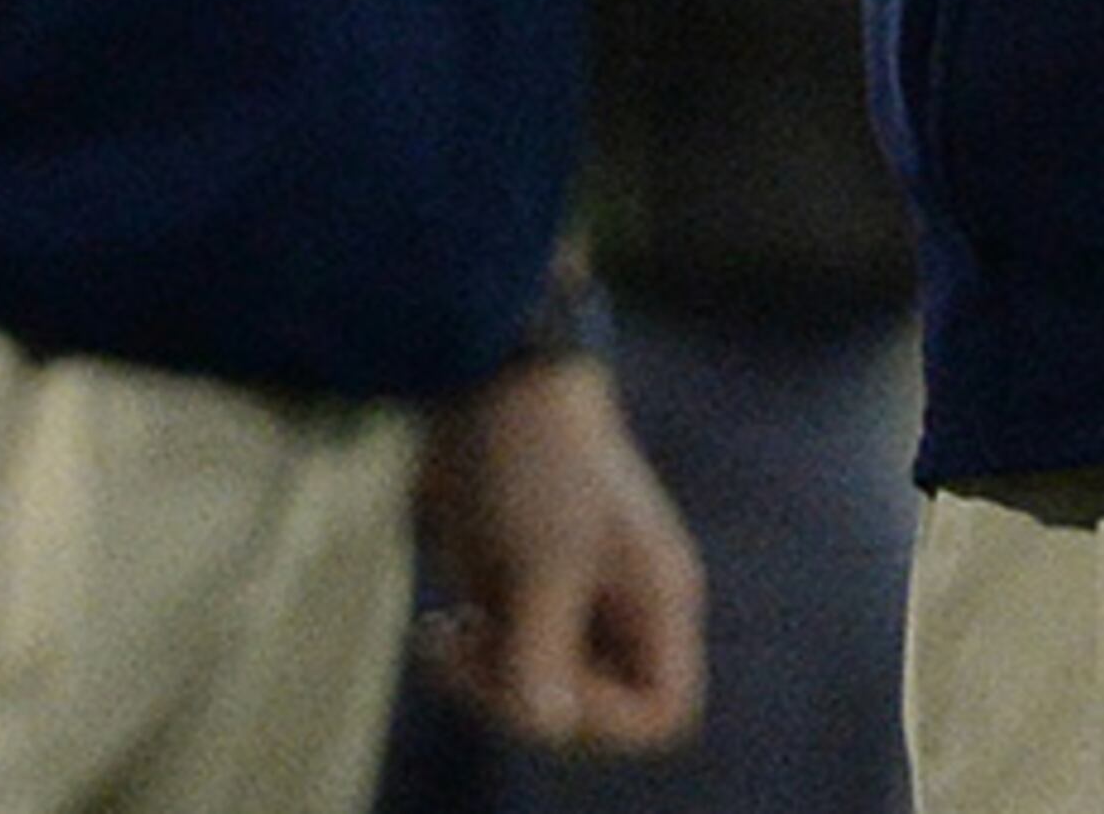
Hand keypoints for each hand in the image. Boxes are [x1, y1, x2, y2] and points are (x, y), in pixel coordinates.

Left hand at [413, 354, 705, 756]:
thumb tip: (545, 727)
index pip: (663, 711)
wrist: (489, 377)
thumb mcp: (540, 566)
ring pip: (542, 692)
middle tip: (472, 650)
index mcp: (655, 598)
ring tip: (447, 637)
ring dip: (489, 682)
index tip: (549, 681)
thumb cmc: (534, 464)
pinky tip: (441, 630)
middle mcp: (623, 607)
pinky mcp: (526, 588)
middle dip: (526, 698)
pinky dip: (474, 660)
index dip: (607, 720)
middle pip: (591, 711)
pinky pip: (508, 659)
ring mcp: (573, 599)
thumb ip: (543, 657)